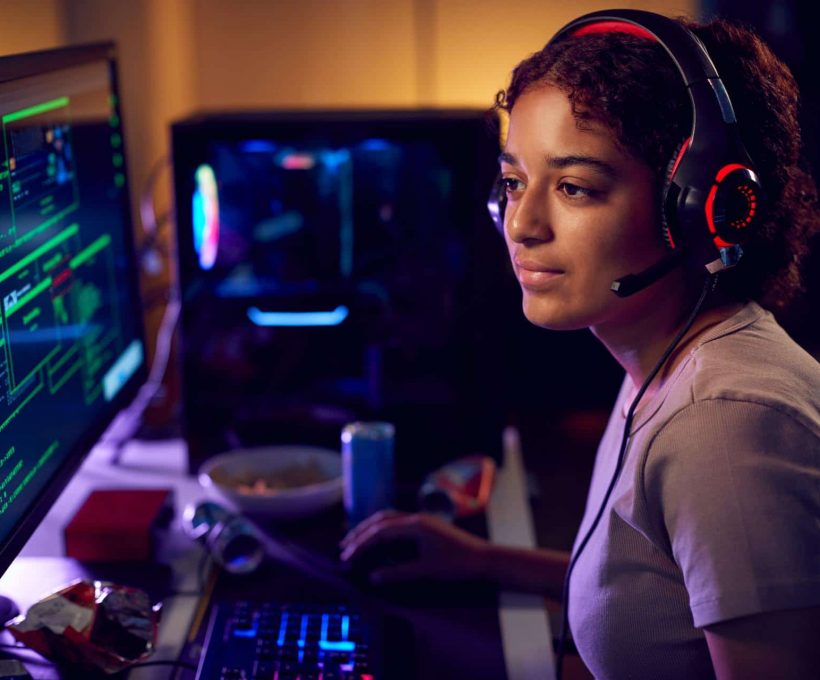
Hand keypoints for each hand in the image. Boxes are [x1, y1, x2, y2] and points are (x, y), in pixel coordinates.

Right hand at [339, 510, 488, 584]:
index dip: (361, 544)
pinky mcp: (426, 526)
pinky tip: (378, 541)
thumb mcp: (426, 571)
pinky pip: (398, 523)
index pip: (380, 531)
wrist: (483, 558)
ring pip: (389, 518)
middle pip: (381, 520)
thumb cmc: (457, 564)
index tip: (347, 556)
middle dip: (361, 532)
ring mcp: (421, 520)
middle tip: (344, 546)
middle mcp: (416, 518)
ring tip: (356, 541)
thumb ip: (398, 573)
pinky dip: (383, 529)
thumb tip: (373, 577)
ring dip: (371, 529)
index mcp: (415, 525)